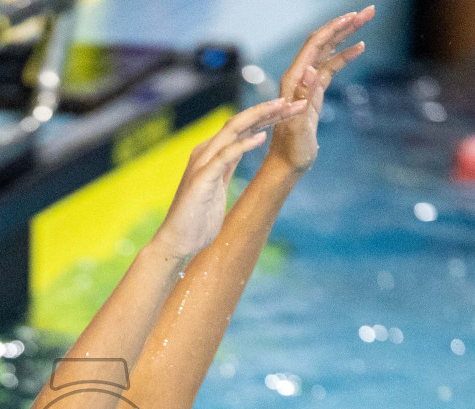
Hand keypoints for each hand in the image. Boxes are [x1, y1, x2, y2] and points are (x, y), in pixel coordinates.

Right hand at [151, 98, 305, 259]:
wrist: (177, 242)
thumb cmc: (197, 219)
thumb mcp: (218, 185)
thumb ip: (227, 165)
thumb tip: (241, 149)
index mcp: (212, 154)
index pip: (243, 127)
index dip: (268, 116)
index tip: (292, 109)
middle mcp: (206, 152)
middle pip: (241, 122)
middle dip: (269, 109)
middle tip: (297, 101)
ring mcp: (203, 163)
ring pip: (233, 130)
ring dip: (260, 116)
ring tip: (282, 107)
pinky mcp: (202, 178)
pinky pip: (225, 155)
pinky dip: (243, 144)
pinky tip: (262, 137)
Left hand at [268, 7, 374, 174]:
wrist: (287, 163)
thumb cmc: (292, 149)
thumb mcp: (299, 126)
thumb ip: (305, 99)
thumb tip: (312, 70)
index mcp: (294, 80)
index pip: (315, 45)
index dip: (335, 28)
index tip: (354, 16)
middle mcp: (299, 77)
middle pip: (323, 42)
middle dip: (344, 25)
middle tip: (369, 12)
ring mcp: (307, 83)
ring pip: (328, 52)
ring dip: (346, 36)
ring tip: (366, 21)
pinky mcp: (314, 92)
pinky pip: (330, 67)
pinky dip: (344, 56)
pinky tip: (359, 47)